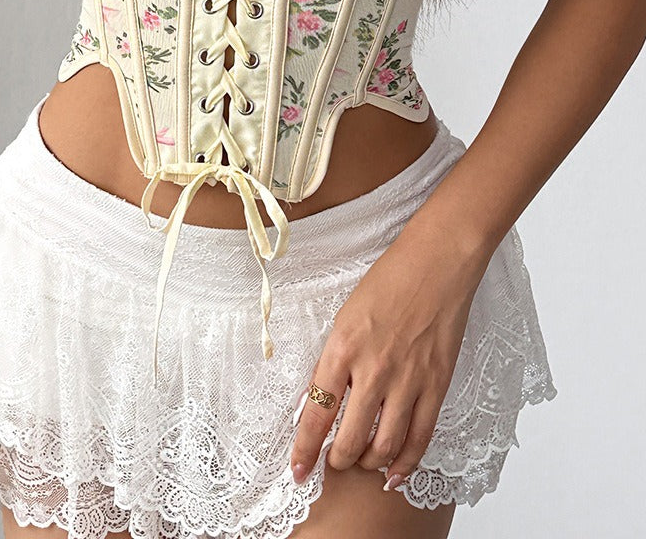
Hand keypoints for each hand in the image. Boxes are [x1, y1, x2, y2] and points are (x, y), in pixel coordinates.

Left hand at [289, 220, 489, 490]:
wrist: (437, 263)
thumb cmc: (389, 281)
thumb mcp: (346, 316)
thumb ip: (335, 359)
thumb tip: (321, 399)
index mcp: (342, 348)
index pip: (316, 413)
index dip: (305, 450)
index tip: (298, 471)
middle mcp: (373, 369)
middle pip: (350, 439)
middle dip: (337, 460)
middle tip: (333, 463)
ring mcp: (408, 380)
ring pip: (384, 445)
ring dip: (369, 462)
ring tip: (360, 462)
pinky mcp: (437, 384)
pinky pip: (420, 436)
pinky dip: (406, 461)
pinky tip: (394, 472)